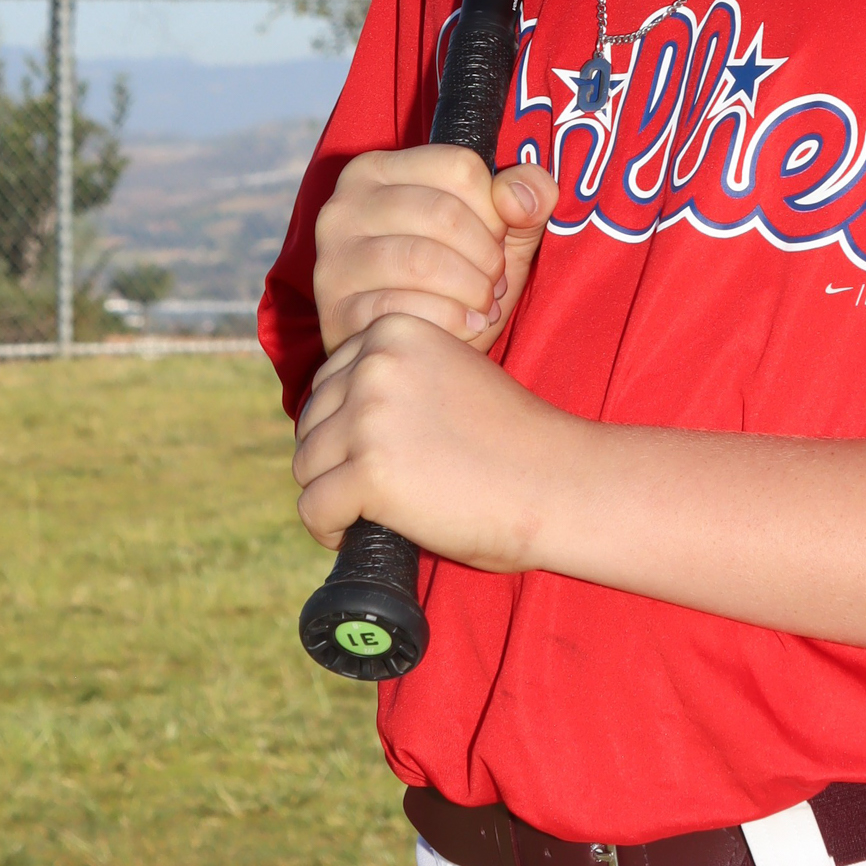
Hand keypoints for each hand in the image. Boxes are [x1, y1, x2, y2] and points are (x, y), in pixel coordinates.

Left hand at [291, 311, 575, 562]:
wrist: (559, 481)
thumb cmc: (511, 439)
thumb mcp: (448, 376)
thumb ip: (395, 380)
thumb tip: (328, 419)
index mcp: (395, 331)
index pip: (328, 382)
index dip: (345, 427)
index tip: (379, 454)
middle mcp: (376, 364)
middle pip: (311, 423)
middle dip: (336, 461)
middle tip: (379, 488)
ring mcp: (370, 417)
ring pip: (306, 466)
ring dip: (333, 494)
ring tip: (371, 512)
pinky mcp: (370, 472)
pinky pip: (314, 509)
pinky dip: (329, 530)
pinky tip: (358, 534)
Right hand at [312, 147, 558, 356]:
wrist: (407, 349)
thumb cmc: (454, 280)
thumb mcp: (498, 233)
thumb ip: (526, 198)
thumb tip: (520, 198)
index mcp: (378, 169)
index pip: (460, 167)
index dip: (495, 210)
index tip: (496, 241)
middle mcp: (345, 205)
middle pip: (443, 213)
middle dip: (487, 256)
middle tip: (495, 283)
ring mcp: (334, 257)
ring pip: (421, 260)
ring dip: (471, 290)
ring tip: (484, 306)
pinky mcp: (335, 309)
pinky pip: (401, 308)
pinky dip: (450, 322)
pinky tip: (466, 329)